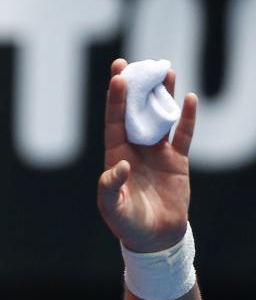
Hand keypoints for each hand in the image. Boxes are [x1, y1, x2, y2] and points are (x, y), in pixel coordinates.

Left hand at [97, 58, 196, 252]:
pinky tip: (189, 98)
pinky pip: (184, 135)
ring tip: (165, 69)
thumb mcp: (112, 207)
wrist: (154, 237)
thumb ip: (110, 187)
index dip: (116, 100)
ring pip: (160, 117)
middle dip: (135, 88)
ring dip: (162, 95)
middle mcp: (135, 149)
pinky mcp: (177, 161)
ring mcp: (157, 153)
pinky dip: (188, 118)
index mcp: (116, 156)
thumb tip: (120, 164)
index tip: (118, 77)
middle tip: (133, 62)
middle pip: (135, 112)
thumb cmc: (127, 223)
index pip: (115, 121)